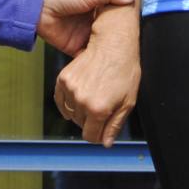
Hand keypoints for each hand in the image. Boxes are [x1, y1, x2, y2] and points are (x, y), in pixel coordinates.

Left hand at [36, 0, 135, 55]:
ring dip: (106, 55)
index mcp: (96, 12)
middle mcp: (91, 26)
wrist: (39, 8)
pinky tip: (103, 67)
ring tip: (121, 62)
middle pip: (108, 38)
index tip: (135, 33)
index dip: (124, 27)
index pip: (114, 22)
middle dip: (117, 44)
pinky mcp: (73, 49)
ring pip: (99, 50)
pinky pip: (86, 59)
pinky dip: (93, 64)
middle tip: (131, 51)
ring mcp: (83, 38)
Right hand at [54, 18, 139, 146]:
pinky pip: (60, 100)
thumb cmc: (124, 71)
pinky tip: (77, 97)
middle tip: (102, 105)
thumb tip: (105, 143)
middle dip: (91, 120)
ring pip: (71, 113)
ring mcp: (70, 90)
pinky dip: (67, 102)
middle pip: (81, 125)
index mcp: (99, 110)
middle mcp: (82, 101)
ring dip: (79, 110)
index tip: (102, 130)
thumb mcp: (128, 102)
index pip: (90, 136)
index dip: (97, 135)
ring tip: (92, 96)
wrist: (113, 45)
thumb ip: (115, 125)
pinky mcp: (63, 79)